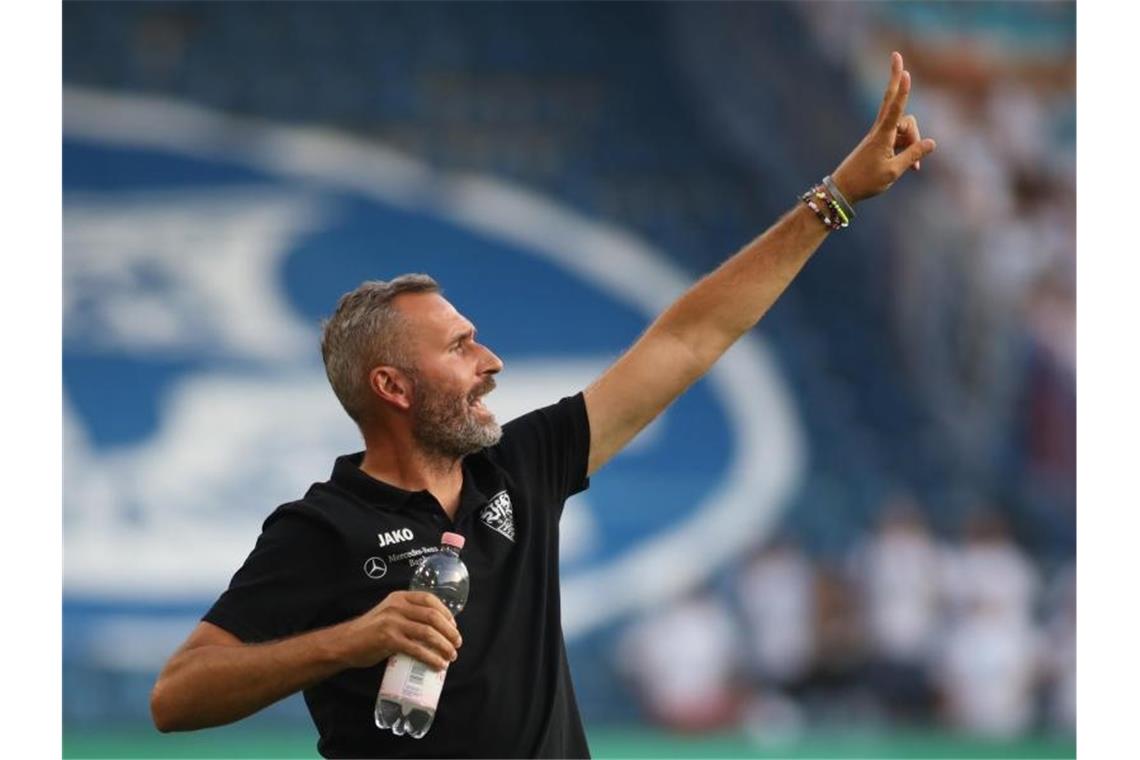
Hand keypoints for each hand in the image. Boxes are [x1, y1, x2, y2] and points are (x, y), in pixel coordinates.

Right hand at [337, 591, 462, 670]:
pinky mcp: (388, 640)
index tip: (454, 626)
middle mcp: (397, 607)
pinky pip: (416, 649)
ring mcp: (392, 622)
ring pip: (428, 633)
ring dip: (444, 646)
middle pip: (432, 617)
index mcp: (399, 597)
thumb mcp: (389, 614)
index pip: (429, 599)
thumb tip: (434, 629)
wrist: (346, 643)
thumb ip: (407, 616)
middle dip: (449, 631)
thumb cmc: (370, 631)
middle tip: (457, 644)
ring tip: (451, 656)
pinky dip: (431, 658)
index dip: (446, 613)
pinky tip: (438, 665)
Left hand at [831, 52, 936, 203]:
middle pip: (893, 99)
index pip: (895, 108)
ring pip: (905, 125)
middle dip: (897, 78)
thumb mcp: (893, 172)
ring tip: (915, 167)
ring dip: (914, 140)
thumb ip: (913, 155)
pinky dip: (909, 147)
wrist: (843, 190)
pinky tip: (914, 168)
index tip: (906, 73)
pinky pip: (901, 137)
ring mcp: (880, 134)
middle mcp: (880, 130)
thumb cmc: (866, 182)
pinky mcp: (881, 141)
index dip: (903, 90)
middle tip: (896, 55)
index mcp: (882, 136)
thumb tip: (932, 142)